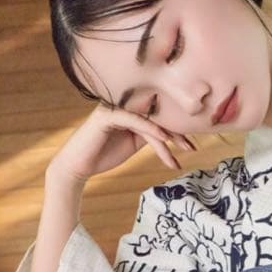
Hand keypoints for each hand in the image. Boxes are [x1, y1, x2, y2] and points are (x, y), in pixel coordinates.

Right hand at [47, 103, 197, 183]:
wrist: (79, 166)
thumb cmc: (105, 155)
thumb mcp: (133, 144)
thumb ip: (148, 135)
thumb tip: (170, 135)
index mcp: (128, 110)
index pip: (157, 117)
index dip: (176, 130)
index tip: (192, 145)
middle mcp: (122, 105)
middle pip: (156, 116)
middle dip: (177, 133)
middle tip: (192, 148)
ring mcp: (114, 108)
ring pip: (149, 120)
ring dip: (168, 138)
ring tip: (181, 153)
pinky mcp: (107, 116)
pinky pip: (135, 120)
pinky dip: (151, 130)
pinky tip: (165, 140)